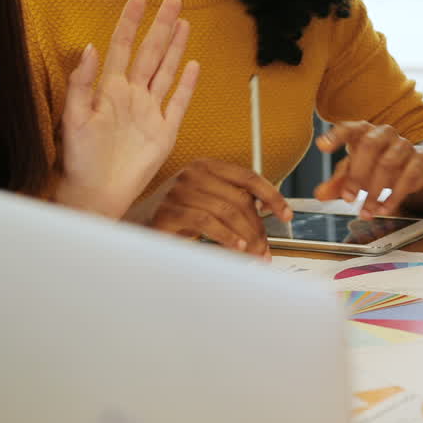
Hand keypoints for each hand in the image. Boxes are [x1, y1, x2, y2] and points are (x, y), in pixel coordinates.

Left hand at [56, 0, 199, 217]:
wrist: (96, 192)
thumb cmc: (79, 158)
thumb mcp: (74, 118)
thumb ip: (82, 84)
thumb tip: (90, 48)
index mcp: (110, 89)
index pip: (123, 46)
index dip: (131, 22)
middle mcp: (132, 95)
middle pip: (151, 53)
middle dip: (162, 25)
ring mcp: (150, 111)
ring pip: (166, 71)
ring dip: (176, 47)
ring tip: (184, 23)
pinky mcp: (165, 131)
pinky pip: (178, 102)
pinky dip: (186, 85)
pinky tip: (192, 66)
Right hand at [143, 158, 291, 256]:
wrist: (136, 226)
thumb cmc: (176, 215)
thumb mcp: (208, 203)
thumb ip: (234, 205)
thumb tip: (268, 222)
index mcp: (207, 166)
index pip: (249, 177)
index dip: (272, 196)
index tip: (287, 215)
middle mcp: (194, 173)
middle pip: (240, 199)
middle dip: (258, 228)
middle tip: (266, 250)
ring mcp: (179, 190)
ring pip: (227, 212)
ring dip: (246, 238)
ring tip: (255, 255)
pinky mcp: (168, 210)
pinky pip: (207, 222)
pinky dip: (226, 237)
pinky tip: (237, 249)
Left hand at [313, 121, 422, 218]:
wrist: (411, 166)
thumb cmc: (375, 164)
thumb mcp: (354, 171)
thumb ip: (337, 182)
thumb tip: (320, 195)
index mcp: (364, 132)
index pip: (349, 128)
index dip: (335, 136)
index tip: (322, 146)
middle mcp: (384, 134)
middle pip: (370, 145)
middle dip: (357, 174)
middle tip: (348, 198)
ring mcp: (404, 145)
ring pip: (389, 162)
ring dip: (375, 191)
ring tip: (366, 210)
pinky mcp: (421, 160)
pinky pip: (409, 176)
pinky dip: (395, 196)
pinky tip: (384, 209)